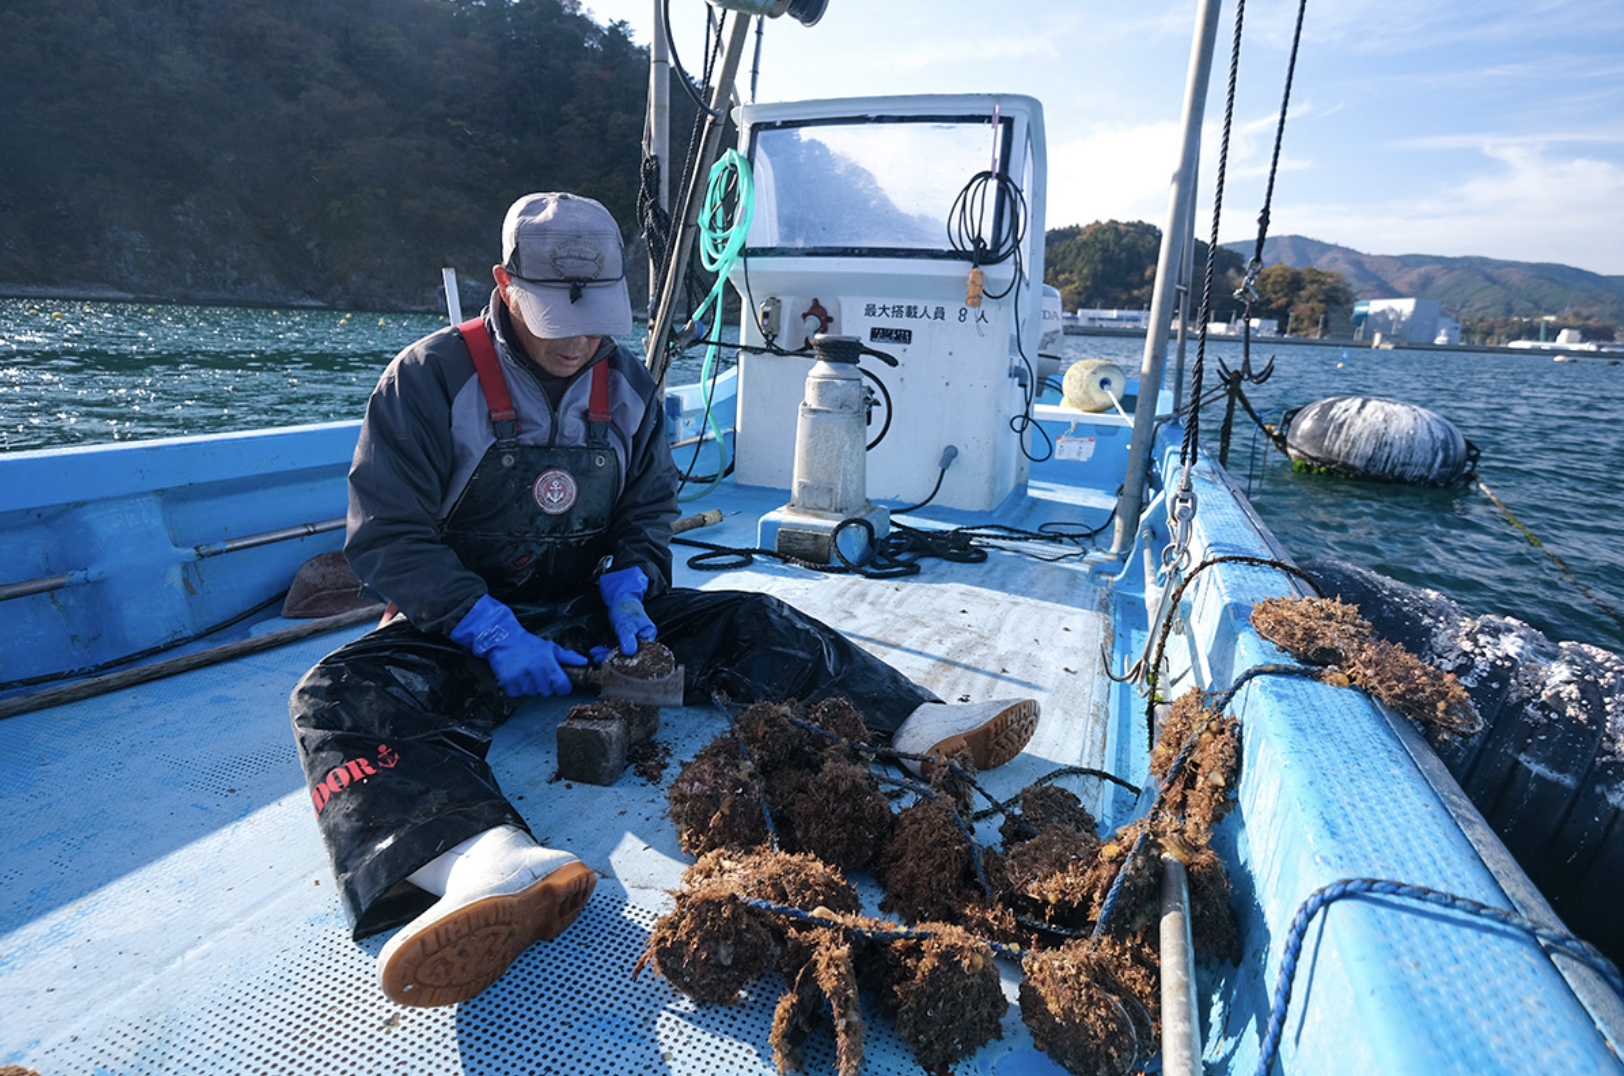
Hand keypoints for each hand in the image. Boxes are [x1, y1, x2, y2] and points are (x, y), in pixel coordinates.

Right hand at [450, 595, 587, 696]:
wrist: (503, 639)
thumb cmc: (527, 644)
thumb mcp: (551, 647)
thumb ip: (568, 657)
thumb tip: (583, 661)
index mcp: (549, 666)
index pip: (563, 688)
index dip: (562, 686)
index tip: (557, 682)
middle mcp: (536, 674)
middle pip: (547, 692)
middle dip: (544, 684)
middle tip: (537, 672)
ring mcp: (522, 679)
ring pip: (532, 693)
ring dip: (530, 686)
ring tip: (526, 672)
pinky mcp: (509, 683)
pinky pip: (517, 693)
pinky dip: (517, 687)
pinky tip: (516, 675)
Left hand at [598, 565, 655, 654]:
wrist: (620, 600)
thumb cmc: (627, 608)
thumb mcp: (626, 623)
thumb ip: (627, 637)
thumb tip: (629, 652)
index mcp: (649, 637)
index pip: (641, 655)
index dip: (628, 661)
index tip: (614, 664)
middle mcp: (643, 642)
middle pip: (629, 657)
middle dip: (613, 660)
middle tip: (599, 659)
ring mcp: (633, 644)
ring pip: (621, 655)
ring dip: (607, 657)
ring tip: (595, 657)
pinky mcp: (625, 644)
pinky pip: (615, 651)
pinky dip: (606, 653)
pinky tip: (597, 653)